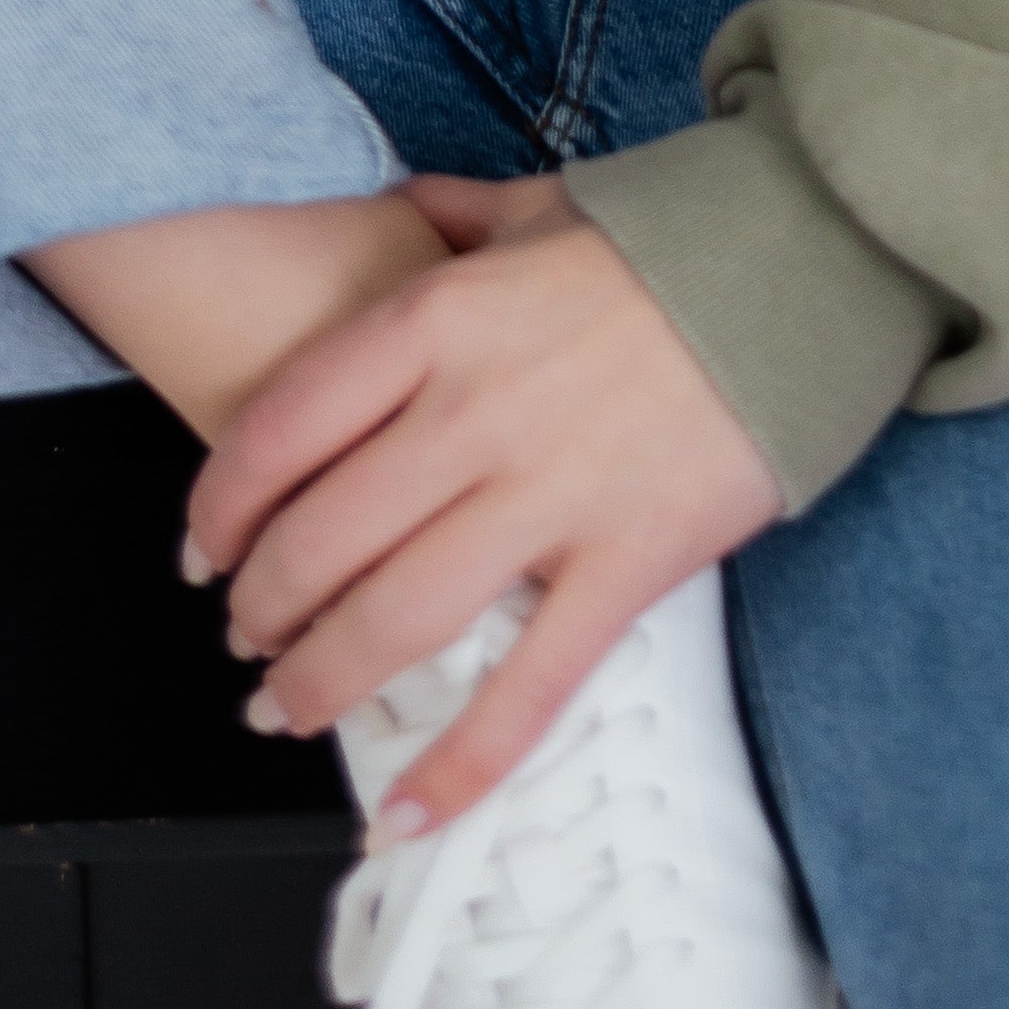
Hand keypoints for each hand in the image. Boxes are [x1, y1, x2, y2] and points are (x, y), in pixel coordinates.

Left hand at [184, 174, 784, 840]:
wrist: (805, 260)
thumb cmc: (669, 236)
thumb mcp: (540, 201)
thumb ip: (451, 213)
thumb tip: (391, 208)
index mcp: (440, 318)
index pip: (284, 427)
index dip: (221, 505)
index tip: (202, 547)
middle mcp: (473, 413)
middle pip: (321, 539)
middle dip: (260, 607)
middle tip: (246, 638)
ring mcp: (548, 495)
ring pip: (395, 619)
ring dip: (319, 680)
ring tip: (284, 707)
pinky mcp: (625, 563)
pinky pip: (528, 685)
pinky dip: (462, 761)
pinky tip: (410, 807)